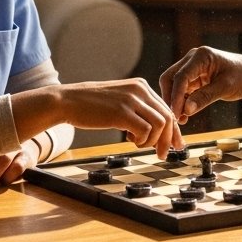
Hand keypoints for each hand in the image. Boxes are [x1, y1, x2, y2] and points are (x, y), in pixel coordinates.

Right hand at [45, 78, 182, 157]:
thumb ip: (137, 109)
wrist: (67, 101)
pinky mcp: (121, 112)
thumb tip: (156, 129)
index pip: (166, 108)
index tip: (174, 144)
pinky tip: (130, 140)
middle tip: (163, 154)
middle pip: (167, 117)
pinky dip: (142, 140)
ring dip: (153, 141)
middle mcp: (139, 90)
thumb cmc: (91, 106)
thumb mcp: (119, 101)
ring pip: (160, 124)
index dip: (172, 129)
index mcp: (140, 86)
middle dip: (168, 139)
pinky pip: (146, 130)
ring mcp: (131, 100)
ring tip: (139, 145)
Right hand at [160, 46, 241, 122]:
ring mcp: (192, 67)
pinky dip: (181, 101)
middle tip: (175, 118)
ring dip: (175, 101)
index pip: (181, 76)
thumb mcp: (225, 88)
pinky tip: (185, 115)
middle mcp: (193, 59)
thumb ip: (204, 98)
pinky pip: (181, 89)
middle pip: (171, 78)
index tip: (176, 114)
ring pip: (173, 84)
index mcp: (201, 56)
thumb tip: (185, 110)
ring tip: (181, 119)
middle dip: (170, 98)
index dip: (176, 96)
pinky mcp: (193, 77)